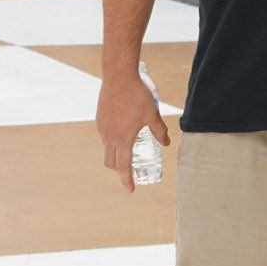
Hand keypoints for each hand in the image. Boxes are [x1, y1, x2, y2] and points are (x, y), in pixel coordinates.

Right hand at [95, 72, 169, 192]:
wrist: (118, 75)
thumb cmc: (137, 95)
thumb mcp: (152, 114)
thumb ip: (159, 130)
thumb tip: (166, 143)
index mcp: (123, 139)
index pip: (123, 166)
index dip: (127, 180)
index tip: (131, 190)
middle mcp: (109, 136)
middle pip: (111, 162)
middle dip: (119, 170)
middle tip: (130, 171)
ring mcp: (102, 128)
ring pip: (107, 149)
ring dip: (115, 154)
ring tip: (128, 149)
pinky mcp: (100, 119)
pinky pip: (105, 136)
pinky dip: (112, 141)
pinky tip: (122, 131)